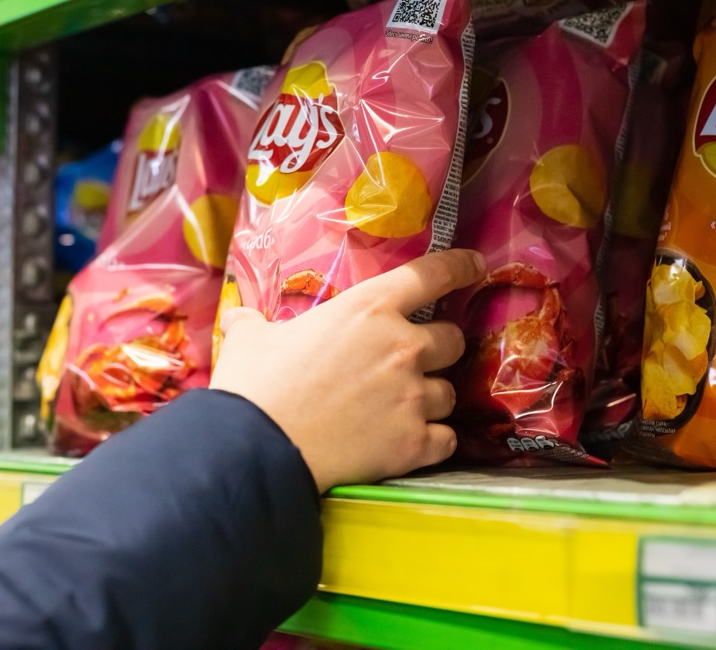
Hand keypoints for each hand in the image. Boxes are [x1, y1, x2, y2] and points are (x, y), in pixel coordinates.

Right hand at [211, 249, 485, 491]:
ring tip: (403, 409)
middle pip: (452, 340)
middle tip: (411, 362)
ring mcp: (413, 396)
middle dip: (437, 350)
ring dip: (430, 398)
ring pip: (449, 393)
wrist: (257, 450)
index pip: (431, 275)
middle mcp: (403, 346)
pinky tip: (411, 443)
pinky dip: (433, 441)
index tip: (474, 266)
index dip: (459, 267)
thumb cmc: (254, 386)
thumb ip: (254, 323)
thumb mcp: (249, 339)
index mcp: (369, 308)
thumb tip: (240, 318)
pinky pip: (446, 439)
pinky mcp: (414, 443)